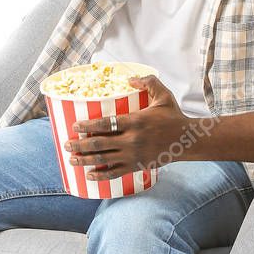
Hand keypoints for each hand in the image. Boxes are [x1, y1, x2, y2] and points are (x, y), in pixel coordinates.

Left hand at [63, 75, 190, 180]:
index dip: (88, 125)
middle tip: (66, 144)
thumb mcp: (163, 95)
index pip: (106, 124)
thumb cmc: (174, 117)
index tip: (75, 126)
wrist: (187, 140)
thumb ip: (148, 82)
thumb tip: (130, 78)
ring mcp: (133, 155)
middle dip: (80, 145)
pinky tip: (89, 175)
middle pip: (100, 144)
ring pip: (104, 159)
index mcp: (135, 121)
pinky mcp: (137, 166)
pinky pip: (115, 173)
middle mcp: (132, 140)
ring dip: (85, 160)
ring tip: (71, 159)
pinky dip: (101, 175)